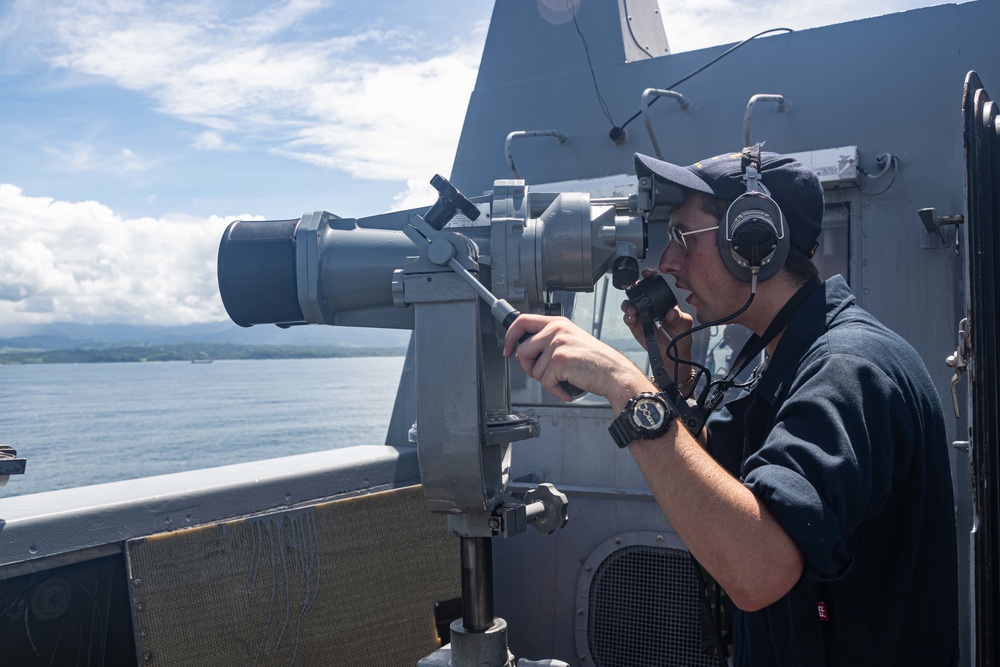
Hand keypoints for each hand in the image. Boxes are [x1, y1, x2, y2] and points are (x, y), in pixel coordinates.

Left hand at [503, 314, 651, 406]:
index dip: (510, 337)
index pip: (522, 321)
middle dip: (527, 368)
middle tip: (542, 374)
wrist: (614, 373)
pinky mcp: (559, 360)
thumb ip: (549, 340)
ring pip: (533, 370)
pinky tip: (567, 388)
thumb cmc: (596, 361)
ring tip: (563, 379)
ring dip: (546, 381)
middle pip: (522, 351)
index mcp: (557, 322)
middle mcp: (556, 329)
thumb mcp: (571, 340)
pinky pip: (545, 382)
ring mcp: (557, 344)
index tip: (507, 349)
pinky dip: (555, 390)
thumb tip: (524, 351)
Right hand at [620, 272, 693, 382]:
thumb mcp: (685, 323)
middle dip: (633, 288)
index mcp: (662, 301)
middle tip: (633, 287)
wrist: (673, 353)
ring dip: (628, 304)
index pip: (654, 286)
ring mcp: (642, 316)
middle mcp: (650, 306)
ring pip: (630, 304)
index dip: (649, 278)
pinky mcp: (636, 326)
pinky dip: (628, 317)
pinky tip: (632, 318)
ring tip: (632, 309)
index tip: (647, 274)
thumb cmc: (681, 336)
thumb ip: (679, 316)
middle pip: (638, 293)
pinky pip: (628, 319)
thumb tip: (671, 312)